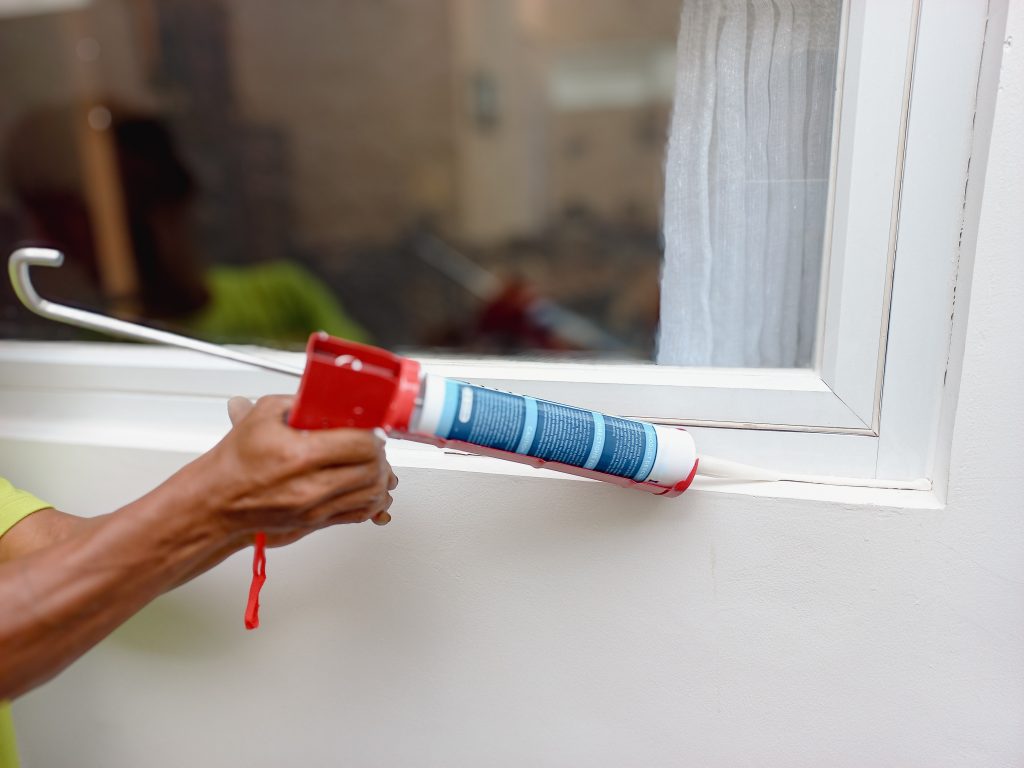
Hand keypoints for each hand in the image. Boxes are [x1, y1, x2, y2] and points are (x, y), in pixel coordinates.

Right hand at [184, 395, 396, 547]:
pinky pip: (361, 514)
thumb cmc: (236, 461)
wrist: (217, 501)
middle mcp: (310, 486)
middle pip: (372, 468)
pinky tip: (372, 488)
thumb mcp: (264, 415)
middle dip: (379, 452)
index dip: (372, 434)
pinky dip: (374, 500)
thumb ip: (304, 401)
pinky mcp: (317, 522)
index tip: (371, 428)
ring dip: (381, 476)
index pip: (360, 444)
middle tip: (374, 443)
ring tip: (376, 463)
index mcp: (299, 455)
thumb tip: (335, 396)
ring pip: (372, 493)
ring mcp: (315, 508)